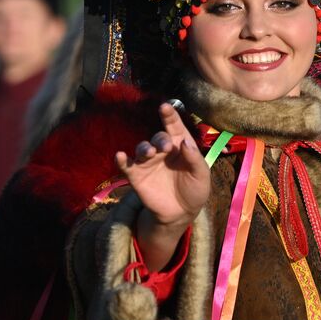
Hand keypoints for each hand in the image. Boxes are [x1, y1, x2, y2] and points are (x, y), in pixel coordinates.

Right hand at [115, 103, 209, 228]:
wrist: (181, 212)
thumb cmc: (194, 189)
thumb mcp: (201, 175)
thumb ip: (194, 158)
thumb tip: (184, 142)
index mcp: (179, 145)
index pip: (174, 125)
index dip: (169, 115)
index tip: (164, 107)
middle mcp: (162, 150)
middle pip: (158, 137)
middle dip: (160, 139)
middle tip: (165, 147)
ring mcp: (148, 162)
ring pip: (142, 148)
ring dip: (144, 148)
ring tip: (149, 153)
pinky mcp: (137, 176)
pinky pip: (126, 165)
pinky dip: (121, 160)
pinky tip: (119, 156)